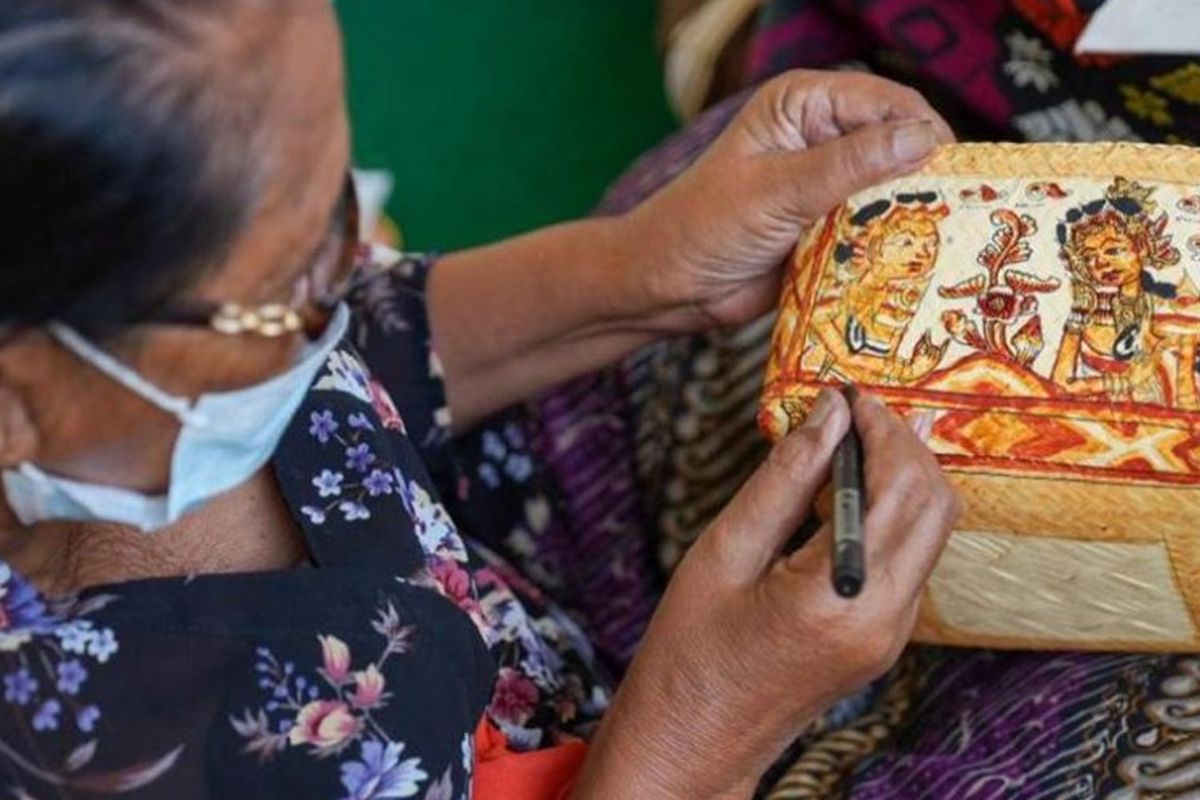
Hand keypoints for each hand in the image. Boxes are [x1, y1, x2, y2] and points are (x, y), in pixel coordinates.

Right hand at [572, 389, 958, 799]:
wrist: (690, 743)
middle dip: (900, 443)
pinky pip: (907, 557)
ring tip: (840, 446)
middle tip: (848, 412)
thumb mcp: (725, 552)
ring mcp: (891, 634)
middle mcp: (885, 618)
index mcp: (843, 595)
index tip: (844, 391)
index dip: (878, 424)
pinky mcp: (882, 640)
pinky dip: (887, 512)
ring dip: (898, 476)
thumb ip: (785, 478)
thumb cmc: (689, 656)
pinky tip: (839, 494)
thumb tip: (827, 415)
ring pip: (929, 528)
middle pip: (934, 502)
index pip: (898, 483)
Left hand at [626, 70, 954, 331]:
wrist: (668, 287)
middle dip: (924, 173)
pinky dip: (892, 243)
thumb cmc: (704, 227)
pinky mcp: (829, 227)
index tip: (955, 169)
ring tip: (946, 238)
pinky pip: (875, 229)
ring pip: (892, 189)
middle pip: (896, 144)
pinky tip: (916, 261)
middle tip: (960, 209)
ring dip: (912, 213)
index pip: (884, 101)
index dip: (923, 130)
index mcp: (803, 103)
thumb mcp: (778, 192)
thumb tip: (923, 138)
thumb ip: (848, 165)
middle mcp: (821, 136)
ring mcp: (827, 183)